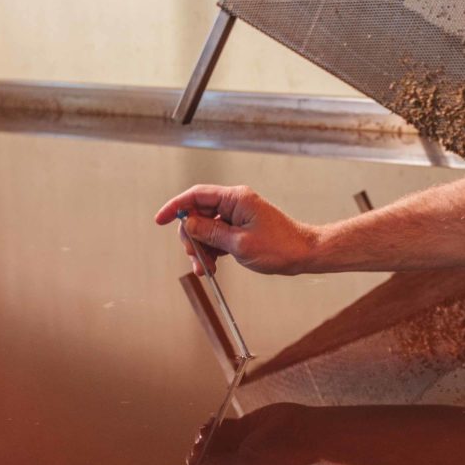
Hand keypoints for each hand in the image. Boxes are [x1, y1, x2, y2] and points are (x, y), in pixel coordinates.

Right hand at [154, 185, 317, 275]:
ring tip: (206, 269)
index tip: (160, 220)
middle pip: (199, 213)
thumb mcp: (240, 244)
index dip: (175, 206)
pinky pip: (217, 236)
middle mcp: (235, 203)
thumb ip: (211, 233)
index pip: (197, 195)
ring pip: (206, 228)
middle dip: (192, 236)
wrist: (304, 254)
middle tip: (195, 257)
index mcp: (236, 198)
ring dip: (202, 248)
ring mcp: (238, 215)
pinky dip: (212, 251)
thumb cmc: (279, 247)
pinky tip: (212, 266)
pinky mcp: (241, 228)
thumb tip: (188, 223)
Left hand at [164, 402, 312, 464]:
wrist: (303, 430)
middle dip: (197, 456)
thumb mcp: (245, 463)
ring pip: (209, 447)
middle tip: (199, 443)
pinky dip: (213, 427)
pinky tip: (213, 422)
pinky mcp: (243, 432)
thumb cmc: (278, 452)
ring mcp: (239, 451)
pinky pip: (219, 432)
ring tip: (206, 430)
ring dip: (203, 439)